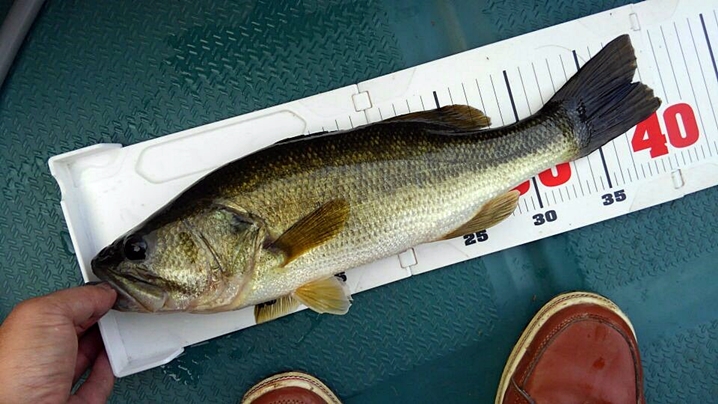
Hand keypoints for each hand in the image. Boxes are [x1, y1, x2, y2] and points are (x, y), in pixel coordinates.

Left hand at [0, 284, 116, 403]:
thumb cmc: (17, 373)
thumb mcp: (48, 314)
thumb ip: (78, 298)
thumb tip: (103, 293)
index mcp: (27, 332)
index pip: (62, 308)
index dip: (86, 298)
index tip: (108, 293)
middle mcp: (39, 358)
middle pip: (77, 331)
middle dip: (100, 319)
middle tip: (117, 312)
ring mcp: (57, 382)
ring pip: (88, 356)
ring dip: (108, 343)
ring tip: (119, 333)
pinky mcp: (77, 403)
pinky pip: (98, 382)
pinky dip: (110, 369)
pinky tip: (115, 358)